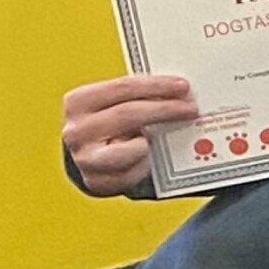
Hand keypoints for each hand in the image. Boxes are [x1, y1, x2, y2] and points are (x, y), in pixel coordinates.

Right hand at [62, 74, 196, 195]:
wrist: (89, 161)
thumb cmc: (109, 128)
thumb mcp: (114, 105)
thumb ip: (137, 97)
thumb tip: (177, 91)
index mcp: (79, 102)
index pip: (123, 87)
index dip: (156, 85)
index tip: (183, 86)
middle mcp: (77, 130)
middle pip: (128, 113)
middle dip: (164, 109)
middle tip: (190, 108)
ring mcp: (84, 158)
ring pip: (133, 147)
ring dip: (157, 139)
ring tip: (175, 132)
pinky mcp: (97, 182)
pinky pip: (134, 172)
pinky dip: (148, 164)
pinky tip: (154, 157)